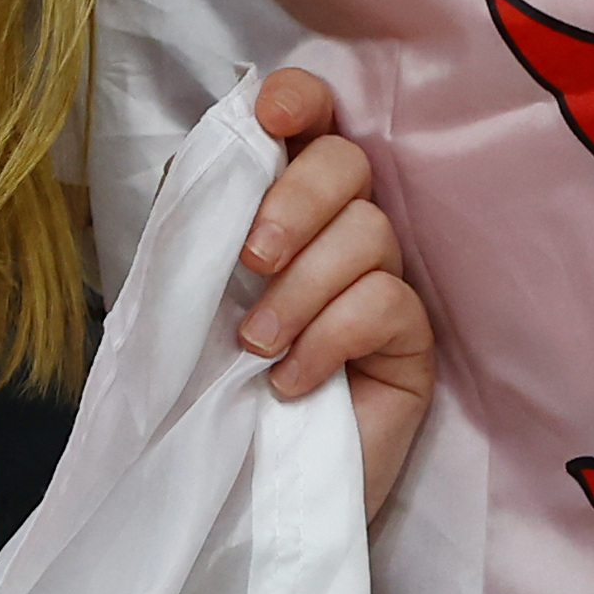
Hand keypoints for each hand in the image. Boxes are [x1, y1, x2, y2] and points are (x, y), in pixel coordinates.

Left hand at [232, 65, 433, 518]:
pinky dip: (329, 338)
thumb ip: (197, 219)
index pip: (313, 120)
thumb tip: (218, 153)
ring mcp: (384, 283)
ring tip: (255, 346)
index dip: (299, 101)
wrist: (231, 492)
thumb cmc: (205, 388)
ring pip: (368, 234)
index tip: (269, 120)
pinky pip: (386, 303)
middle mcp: (341, 230)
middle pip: (347, 162)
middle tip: (251, 263)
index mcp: (284, 204)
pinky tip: (291, 382)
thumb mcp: (182, 291)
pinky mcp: (412, 344)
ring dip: (299, 289)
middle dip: (294, 202)